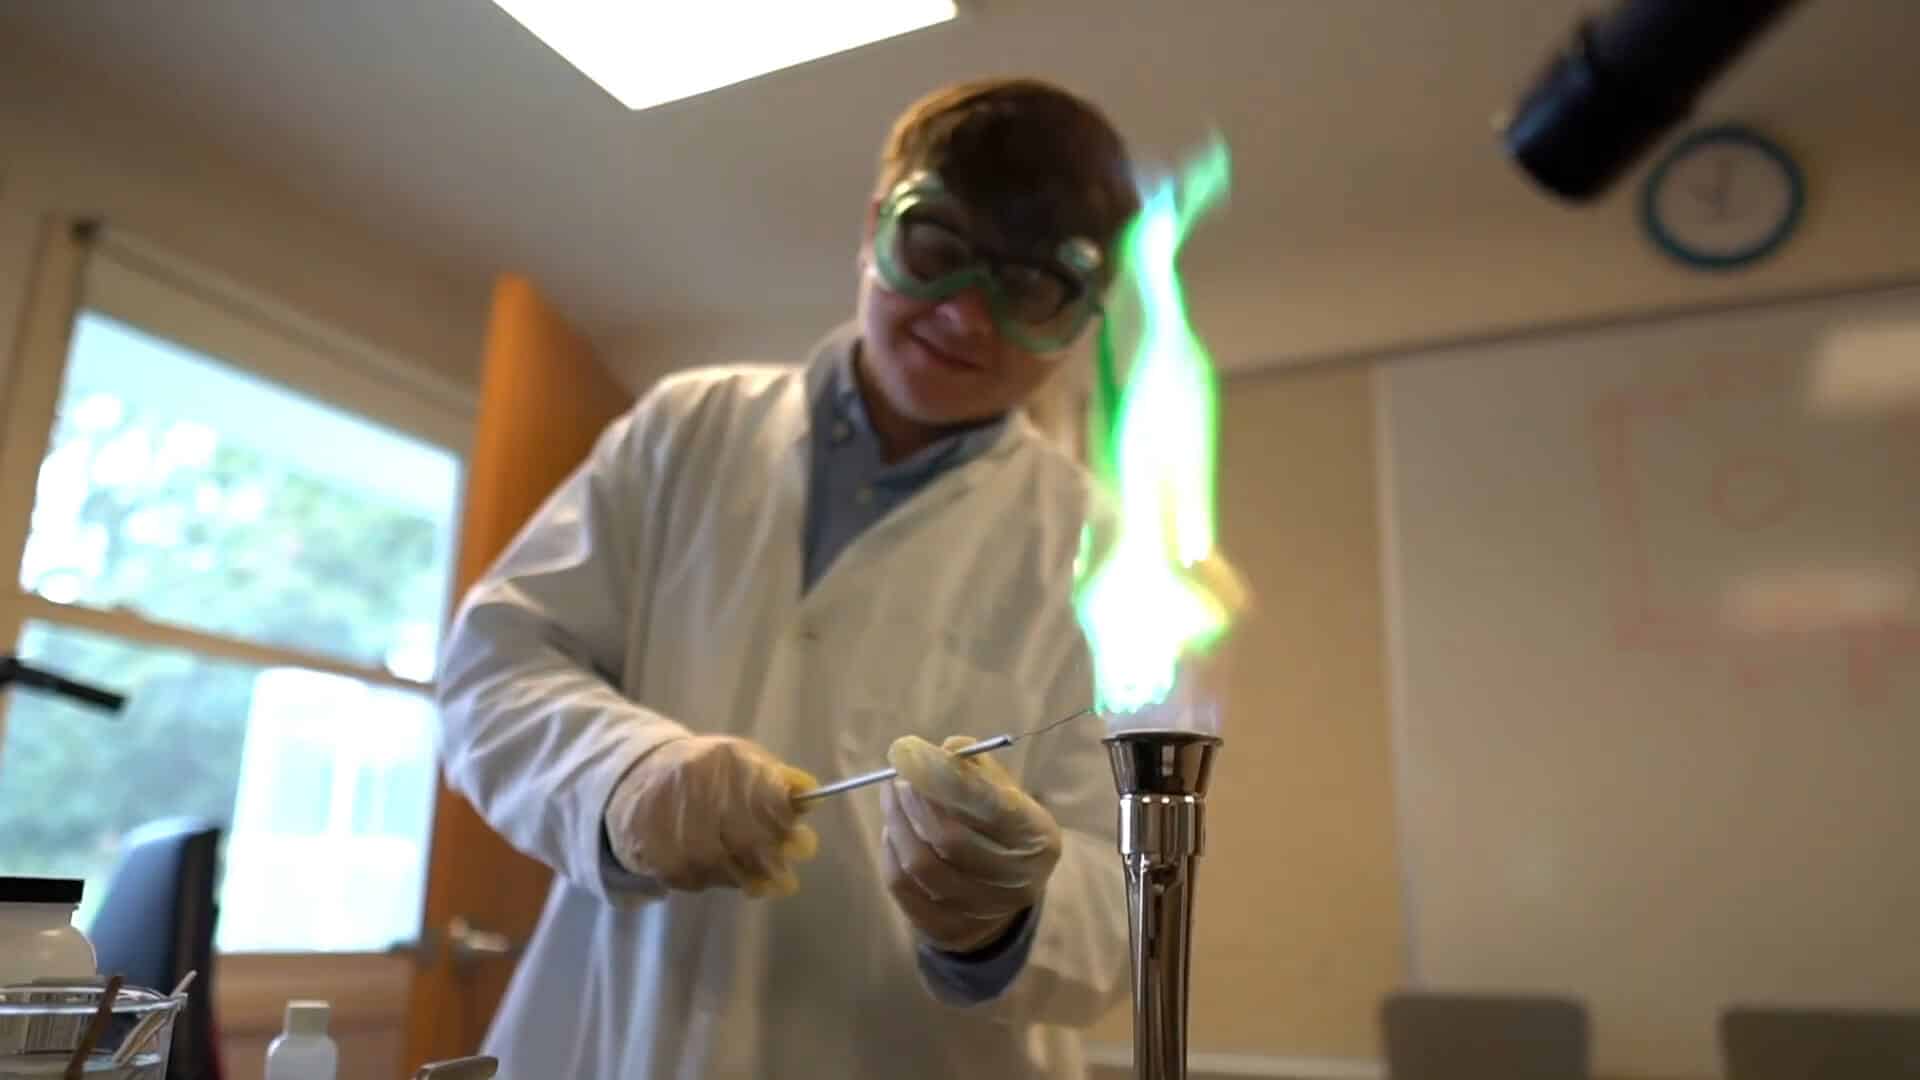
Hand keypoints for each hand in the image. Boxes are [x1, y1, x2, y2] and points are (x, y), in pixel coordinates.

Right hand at [604, 735, 819, 897]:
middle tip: (788, 878)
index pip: (764, 798)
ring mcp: (669, 821)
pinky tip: (724, 874)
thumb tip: (812, 797)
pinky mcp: (653, 851)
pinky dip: (715, 881)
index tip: (801, 841)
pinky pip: (694, 878)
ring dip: (747, 878)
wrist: (636, 778)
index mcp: (723, 761)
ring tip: (766, 884)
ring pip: (720, 865)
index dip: (785, 825)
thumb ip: (778, 779)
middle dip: (771, 861)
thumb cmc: (705, 772)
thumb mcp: (743, 760)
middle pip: (744, 837)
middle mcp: (694, 788)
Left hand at [880, 734, 1061, 952]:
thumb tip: (946, 749)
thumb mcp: (1004, 794)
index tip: (909, 750)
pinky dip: (890, 851)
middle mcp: (1016, 881)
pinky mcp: (946, 929)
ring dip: (897, 823)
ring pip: (920, 864)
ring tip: (893, 797)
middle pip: (950, 839)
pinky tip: (893, 830)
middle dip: (916, 801)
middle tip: (899, 778)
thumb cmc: (1001, 830)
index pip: (989, 805)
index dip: (944, 776)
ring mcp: (981, 911)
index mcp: (1037, 838)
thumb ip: (976, 770)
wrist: (1003, 895)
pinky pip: (902, 886)